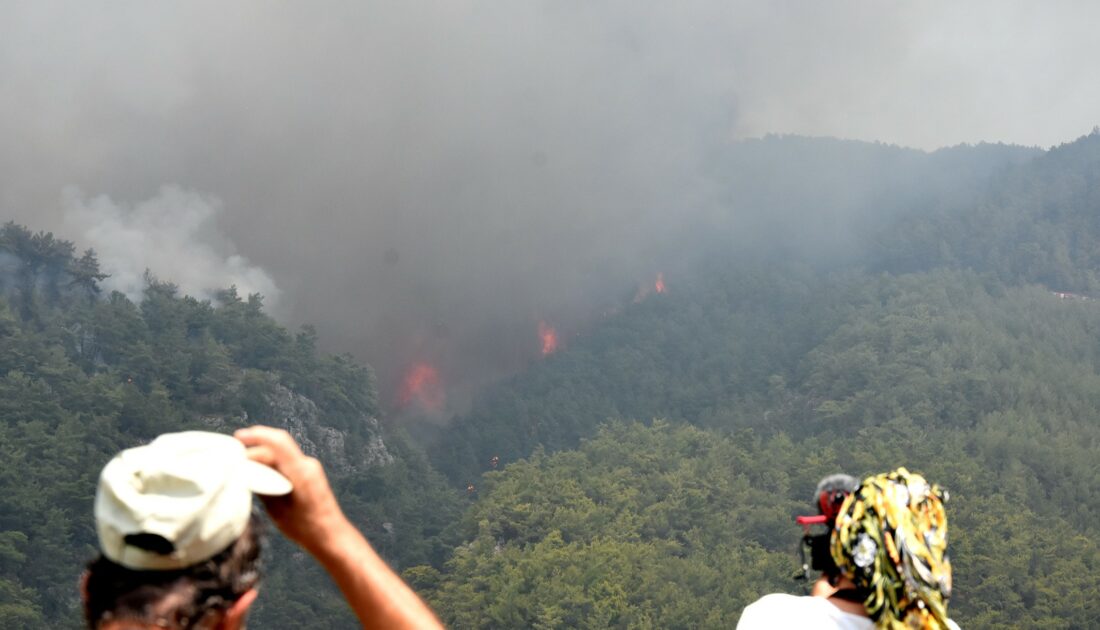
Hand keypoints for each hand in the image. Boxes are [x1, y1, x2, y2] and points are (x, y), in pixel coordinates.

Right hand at [235, 425, 346, 551]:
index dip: (257, 435)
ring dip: (261, 460)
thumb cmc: (305, 527)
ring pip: (280, 455)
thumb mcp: (277, 510)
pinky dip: (270, 466)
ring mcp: (310, 468)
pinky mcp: (308, 474)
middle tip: (233, 465)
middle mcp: (307, 465)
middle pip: (276, 449)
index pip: (278, 442)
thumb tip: (245, 473)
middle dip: (253, 452)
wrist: (330, 535)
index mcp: (301, 472)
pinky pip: (286, 463)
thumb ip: (262, 488)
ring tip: (242, 472)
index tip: (238, 437)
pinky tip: (258, 478)